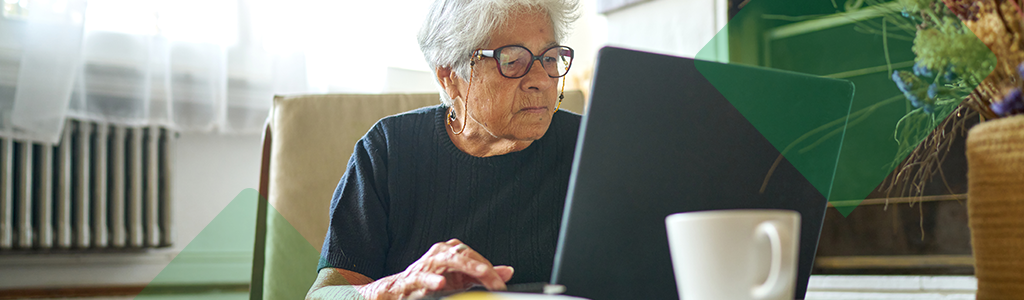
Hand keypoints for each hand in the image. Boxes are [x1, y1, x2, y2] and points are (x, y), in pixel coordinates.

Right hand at [360, 239, 513, 299]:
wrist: (399, 290)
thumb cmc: (432, 282)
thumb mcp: (461, 279)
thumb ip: (481, 275)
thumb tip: (507, 272)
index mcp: (453, 251)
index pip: (477, 257)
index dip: (491, 272)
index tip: (502, 285)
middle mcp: (441, 252)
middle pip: (466, 255)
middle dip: (483, 269)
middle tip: (496, 282)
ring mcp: (427, 264)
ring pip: (448, 260)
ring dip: (465, 266)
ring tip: (480, 272)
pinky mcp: (414, 278)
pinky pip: (423, 277)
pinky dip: (432, 280)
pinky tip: (440, 284)